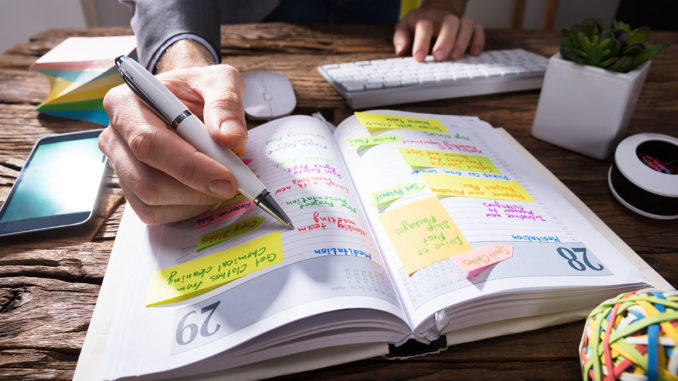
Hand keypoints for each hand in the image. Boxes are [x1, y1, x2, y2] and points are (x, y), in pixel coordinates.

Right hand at [100, 50, 246, 224]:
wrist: (187, 102)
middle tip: (232, 186)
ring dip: (194, 201)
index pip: (149, 143)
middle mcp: (115, 137)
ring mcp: (120, 167)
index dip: (190, 166)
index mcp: (125, 103)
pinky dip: (187, 209)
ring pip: (151, 202)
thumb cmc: (198, 90)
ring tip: (220, 181)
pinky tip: (204, 190)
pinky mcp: (131, 190)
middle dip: (195, 190)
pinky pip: (155, 213)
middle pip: (147, 181)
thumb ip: (226, 103)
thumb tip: (231, 137)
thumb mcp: (220, 81)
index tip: (227, 179)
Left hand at [393, 2, 484, 61]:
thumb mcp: (404, 27)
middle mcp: (444, 18)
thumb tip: (401, 50)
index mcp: (426, 19)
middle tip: (439, 58)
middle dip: (445, 41)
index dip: (422, 42)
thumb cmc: (419, 24)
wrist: (436, 12)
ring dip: (462, 41)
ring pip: (466, 25)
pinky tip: (474, 53)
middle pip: (449, 24)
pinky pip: (478, 30)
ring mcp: (459, 22)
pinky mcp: (470, 28)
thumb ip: (401, 38)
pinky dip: (478, 40)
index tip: (419, 58)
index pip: (424, 26)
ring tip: (455, 57)